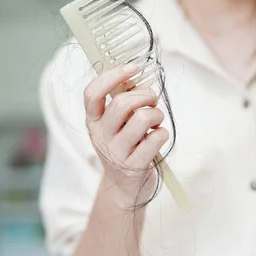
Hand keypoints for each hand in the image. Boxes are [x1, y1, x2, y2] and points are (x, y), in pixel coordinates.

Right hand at [84, 64, 168, 202]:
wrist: (125, 188)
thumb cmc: (125, 146)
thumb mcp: (116, 125)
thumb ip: (122, 102)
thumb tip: (137, 75)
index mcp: (93, 121)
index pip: (92, 93)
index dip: (113, 76)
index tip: (132, 68)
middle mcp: (101, 136)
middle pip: (122, 103)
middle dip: (145, 95)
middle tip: (152, 100)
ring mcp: (117, 152)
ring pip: (143, 118)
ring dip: (157, 114)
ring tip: (156, 120)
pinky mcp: (135, 166)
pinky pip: (156, 138)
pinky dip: (163, 133)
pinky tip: (158, 137)